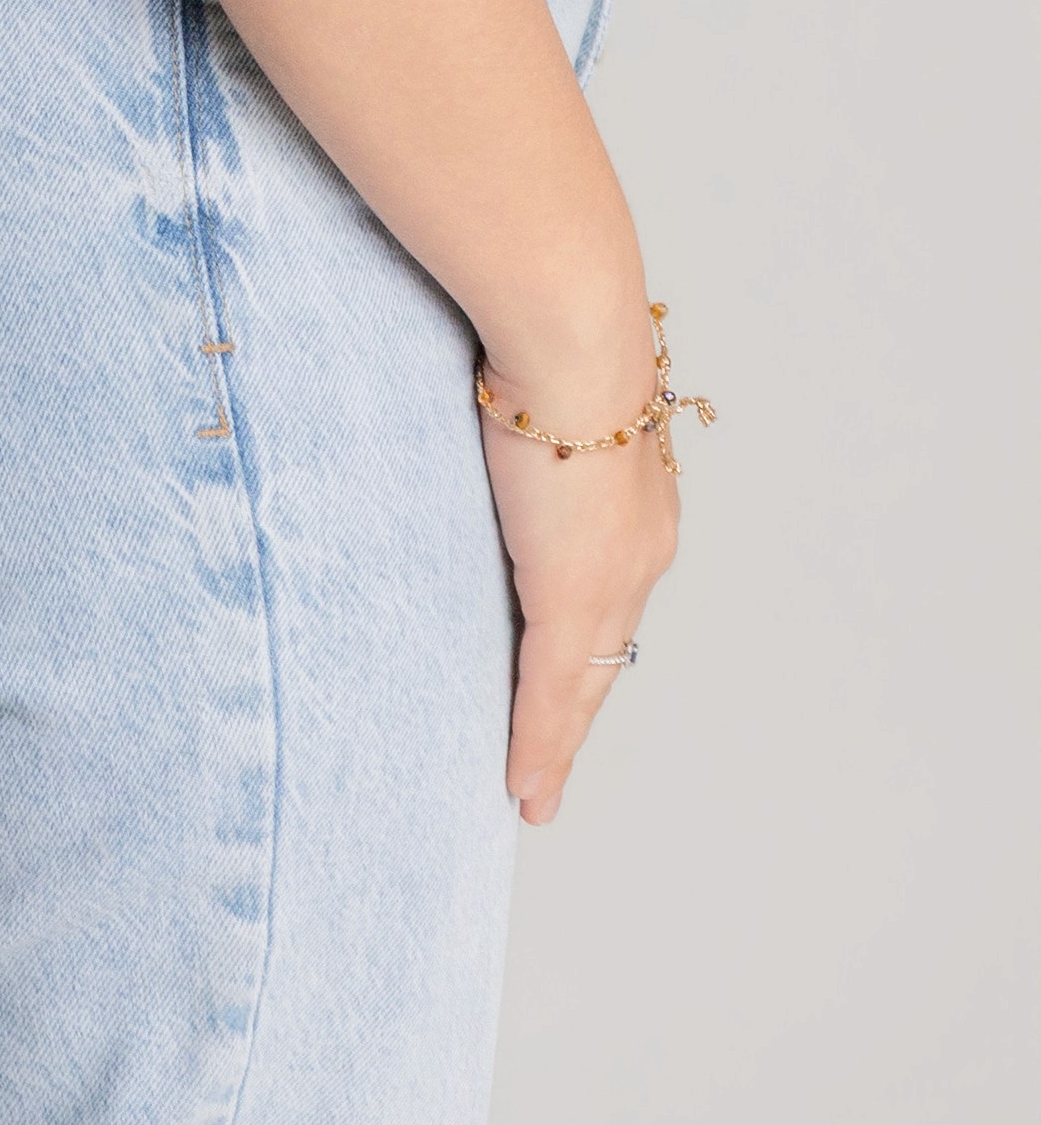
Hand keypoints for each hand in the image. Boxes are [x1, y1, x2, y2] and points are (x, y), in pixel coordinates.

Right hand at [481, 316, 684, 825]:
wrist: (573, 337)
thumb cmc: (549, 333)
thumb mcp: (542, 391)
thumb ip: (522, 418)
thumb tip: (486, 397)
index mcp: (635, 504)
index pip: (610, 594)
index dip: (588, 644)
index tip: (569, 679)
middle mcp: (638, 551)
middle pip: (604, 655)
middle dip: (578, 713)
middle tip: (550, 766)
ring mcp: (610, 580)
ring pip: (584, 687)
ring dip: (558, 743)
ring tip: (534, 791)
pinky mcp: (573, 595)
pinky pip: (552, 691)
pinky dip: (540, 743)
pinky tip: (524, 784)